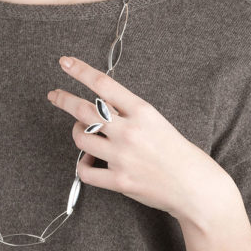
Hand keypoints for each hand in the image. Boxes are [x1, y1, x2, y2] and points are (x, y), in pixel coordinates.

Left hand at [47, 56, 237, 224]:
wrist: (195, 187)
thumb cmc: (179, 153)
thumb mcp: (157, 122)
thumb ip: (129, 114)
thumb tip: (100, 109)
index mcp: (142, 112)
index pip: (104, 84)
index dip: (80, 71)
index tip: (65, 63)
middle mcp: (129, 131)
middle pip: (83, 110)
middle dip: (63, 100)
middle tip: (54, 95)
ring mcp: (122, 157)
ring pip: (81, 139)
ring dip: (77, 134)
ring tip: (83, 135)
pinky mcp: (119, 181)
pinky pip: (85, 172)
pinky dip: (83, 167)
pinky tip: (90, 164)